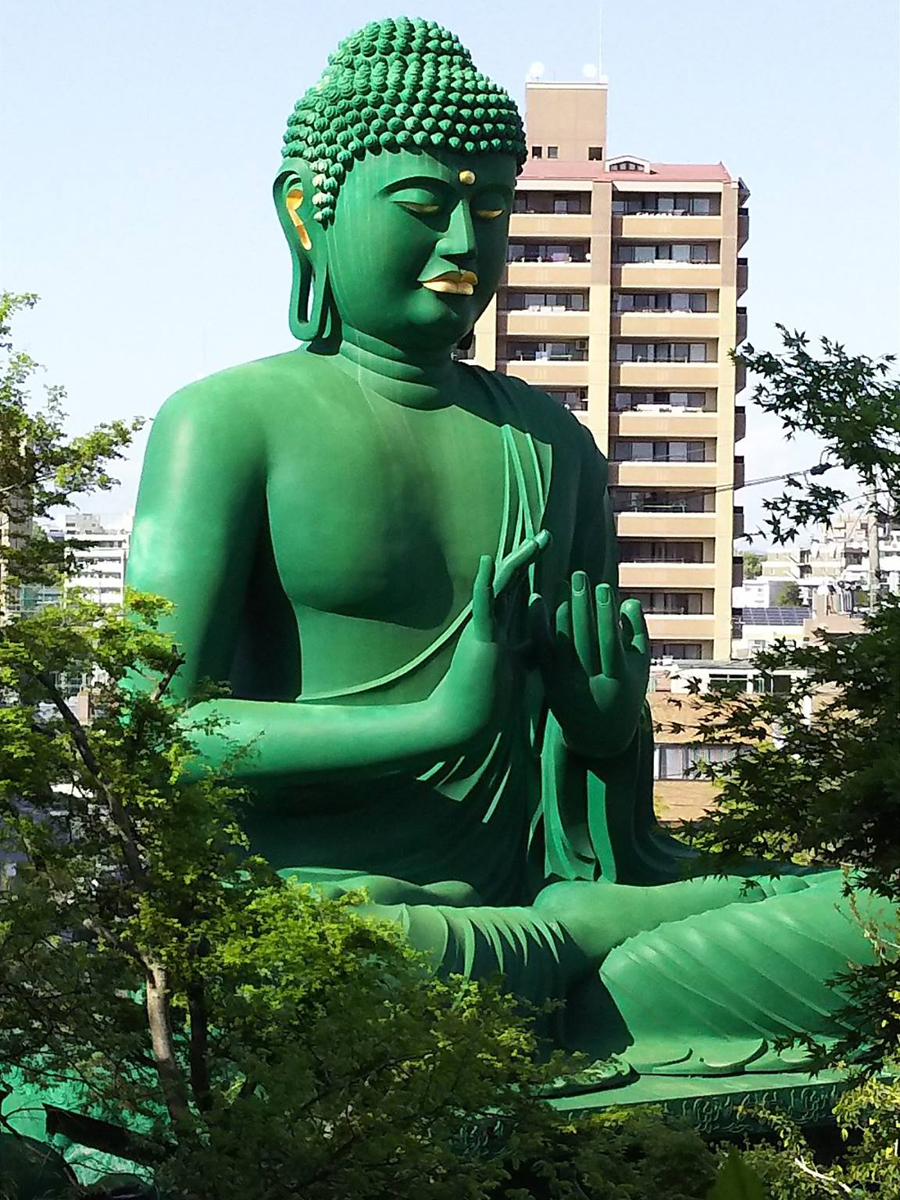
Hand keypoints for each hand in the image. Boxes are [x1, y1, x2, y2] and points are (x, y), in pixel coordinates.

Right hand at [428, 531, 550, 750]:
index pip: (517, 591)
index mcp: (502, 629)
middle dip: (527, 557)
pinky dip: (484, 582)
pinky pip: (482, 605)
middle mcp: (492, 623)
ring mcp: (484, 628)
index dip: (530, 569)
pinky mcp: (477, 638)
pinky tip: (487, 560)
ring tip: (533, 541)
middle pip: (511, 582)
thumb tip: (544, 645)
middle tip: (545, 533)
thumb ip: (526, 653)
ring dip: (516, 562)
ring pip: (500, 587)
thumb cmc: (488, 697)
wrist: (465, 720)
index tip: (546, 548)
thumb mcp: (515, 669)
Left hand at [535, 573, 649, 757]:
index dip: (606, 614)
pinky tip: (539, 606)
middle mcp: (592, 684)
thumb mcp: (640, 669)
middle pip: (584, 639)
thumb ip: (638, 635)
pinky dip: (541, 628)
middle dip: (582, 606)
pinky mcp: (550, 684)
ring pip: (563, 645)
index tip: (603, 586)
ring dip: (563, 613)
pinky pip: (544, 653)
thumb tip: (629, 600)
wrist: (599, 738)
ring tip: (564, 586)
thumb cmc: (625, 695)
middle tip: (578, 575)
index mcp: (618, 680)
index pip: (610, 641)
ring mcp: (568, 685)